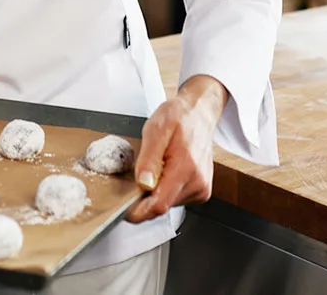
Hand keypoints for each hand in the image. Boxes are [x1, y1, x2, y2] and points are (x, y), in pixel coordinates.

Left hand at [125, 74, 224, 221]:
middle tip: (141, 174)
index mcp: (186, 168)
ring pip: (168, 204)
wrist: (199, 114)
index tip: (125, 210)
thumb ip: (149, 159)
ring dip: (156, 192)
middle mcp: (197, 183)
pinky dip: (166, 189)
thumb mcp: (156, 130)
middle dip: (146, 197)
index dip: (138, 211)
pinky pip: (176, 199)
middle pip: (162, 206)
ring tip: (159, 167)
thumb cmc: (179, 118)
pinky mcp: (201, 191)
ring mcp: (201, 189)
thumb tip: (144, 184)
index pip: (159, 204)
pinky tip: (168, 171)